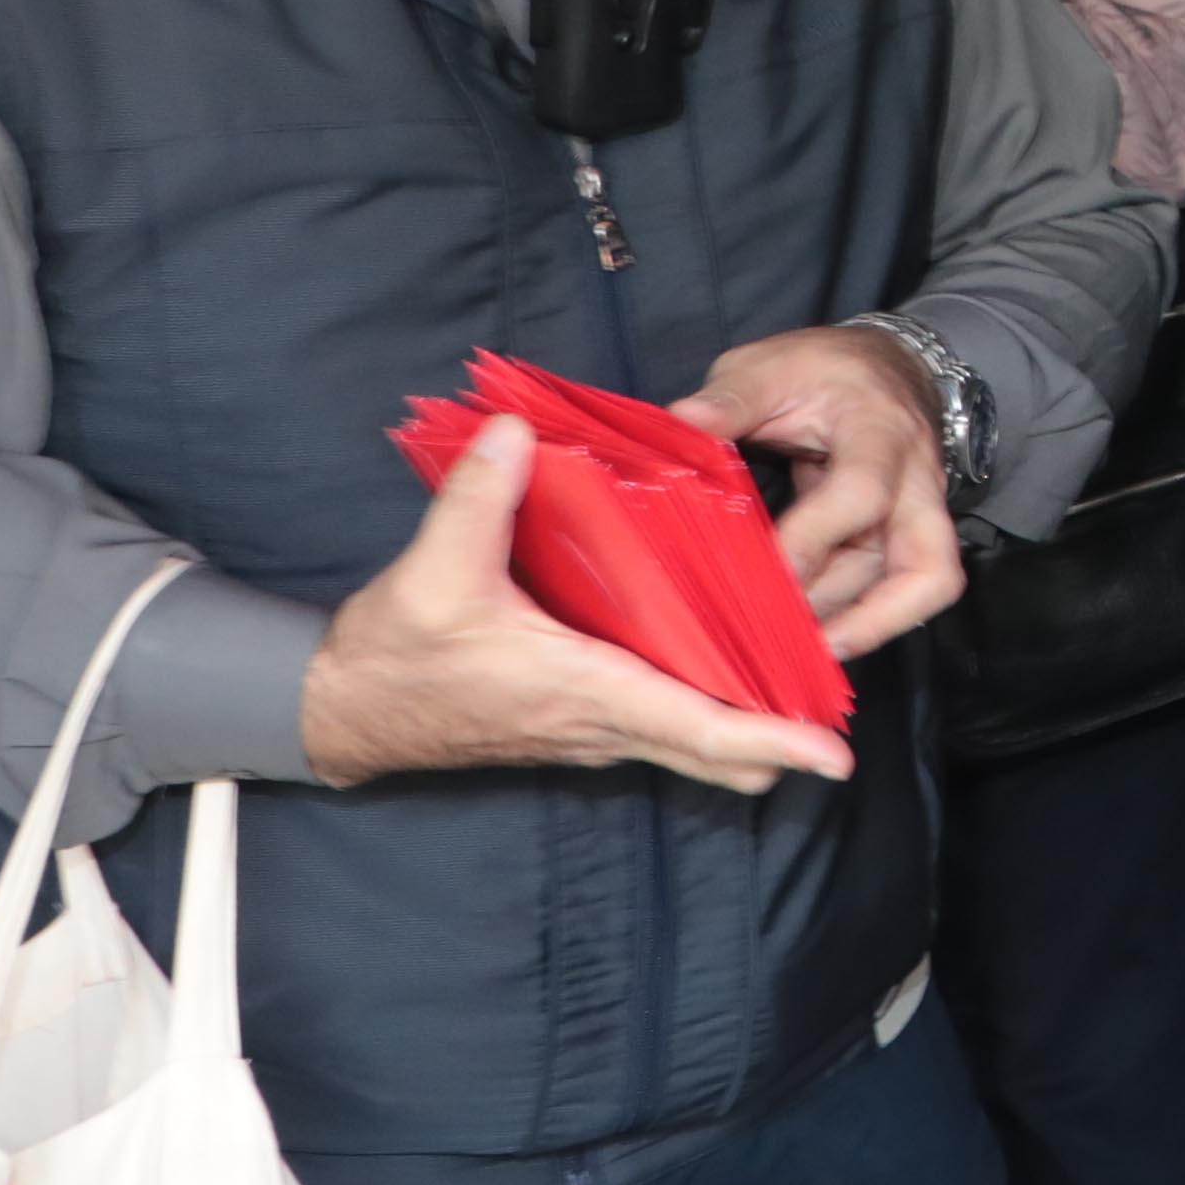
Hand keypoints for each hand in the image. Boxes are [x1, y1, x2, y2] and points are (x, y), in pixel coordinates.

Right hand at [300, 416, 854, 793]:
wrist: (345, 707)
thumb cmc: (393, 652)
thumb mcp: (431, 570)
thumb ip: (478, 498)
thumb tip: (515, 432)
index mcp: (585, 691)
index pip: (699, 729)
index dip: (771, 740)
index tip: (833, 752)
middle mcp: (602, 724)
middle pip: (715, 752)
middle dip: (782, 738)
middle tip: (840, 708)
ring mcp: (593, 731)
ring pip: (693, 743)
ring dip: (748, 723)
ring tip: (801, 673)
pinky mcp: (580, 722)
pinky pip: (663, 727)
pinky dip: (706, 711)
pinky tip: (726, 660)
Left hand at [679, 323, 967, 659]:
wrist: (883, 368)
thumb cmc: (823, 369)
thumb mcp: (771, 365)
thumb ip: (729, 397)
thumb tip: (682, 423)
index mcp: (881, 432)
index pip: (861, 495)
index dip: (812, 540)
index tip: (757, 571)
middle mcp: (915, 485)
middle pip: (928, 570)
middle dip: (873, 622)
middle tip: (804, 652)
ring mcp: (914, 519)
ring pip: (903, 593)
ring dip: (848, 626)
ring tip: (785, 653)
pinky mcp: (899, 543)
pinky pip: (886, 593)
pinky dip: (850, 620)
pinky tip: (802, 637)